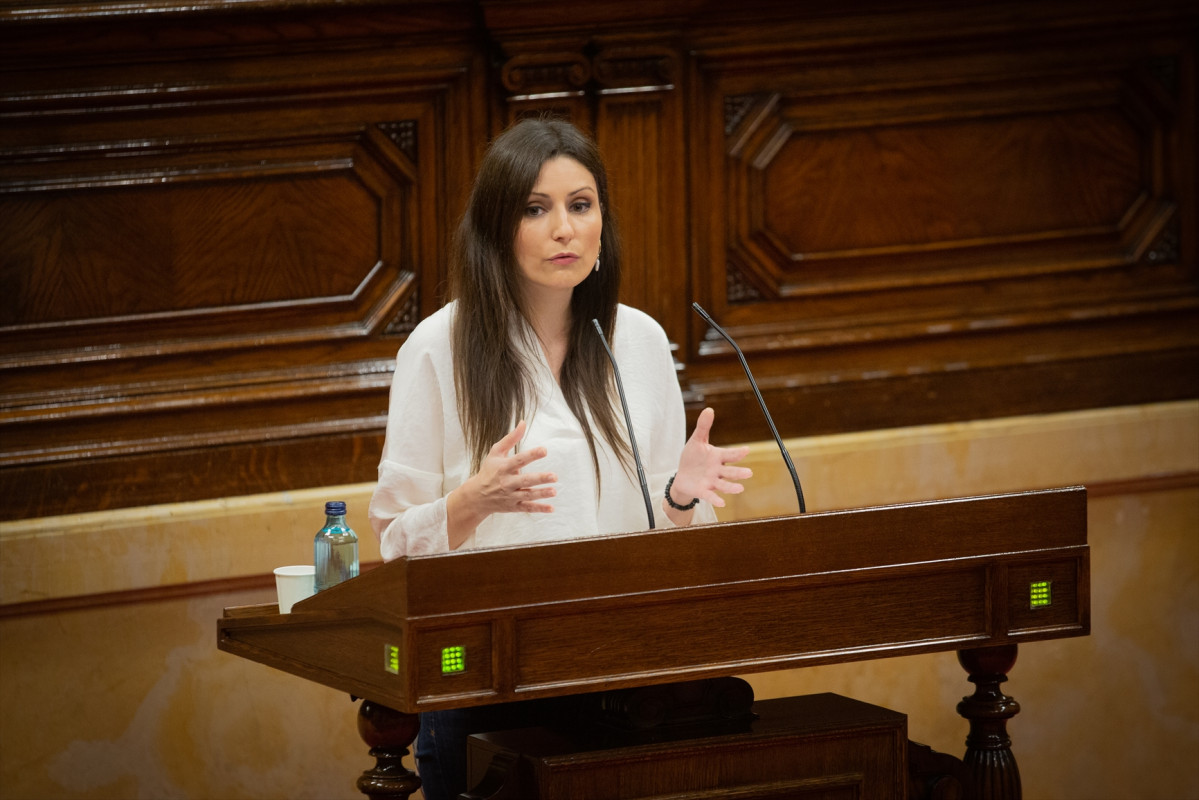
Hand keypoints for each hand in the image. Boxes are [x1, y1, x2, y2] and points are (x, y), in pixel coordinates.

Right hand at [447, 421, 556, 547]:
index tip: (544, 450)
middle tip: (554, 476)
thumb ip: (511, 438)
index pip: (519, 460)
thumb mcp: (496, 452)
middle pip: (525, 480)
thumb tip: (523, 422)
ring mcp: (511, 496)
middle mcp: (507, 482)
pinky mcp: (513, 507)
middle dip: (539, 478)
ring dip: (541, 494)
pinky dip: (539, 509)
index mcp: (504, 467)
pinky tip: (551, 509)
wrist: (476, 496)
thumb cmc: (489, 470)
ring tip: (554, 491)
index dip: (532, 455)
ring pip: (528, 495)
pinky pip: (527, 508)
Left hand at [668, 408, 751, 509]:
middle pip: (731, 472)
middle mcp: (718, 470)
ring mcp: (711, 482)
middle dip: (739, 473)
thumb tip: (709, 409)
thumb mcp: (696, 441)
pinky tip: (722, 503)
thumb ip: (703, 426)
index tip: (746, 450)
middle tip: (749, 473)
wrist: (682, 476)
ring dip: (732, 487)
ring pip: (724, 485)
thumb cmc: (692, 458)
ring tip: (740, 488)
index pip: (730, 455)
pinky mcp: (703, 491)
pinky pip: (711, 496)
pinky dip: (716, 499)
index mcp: (718, 457)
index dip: (738, 453)